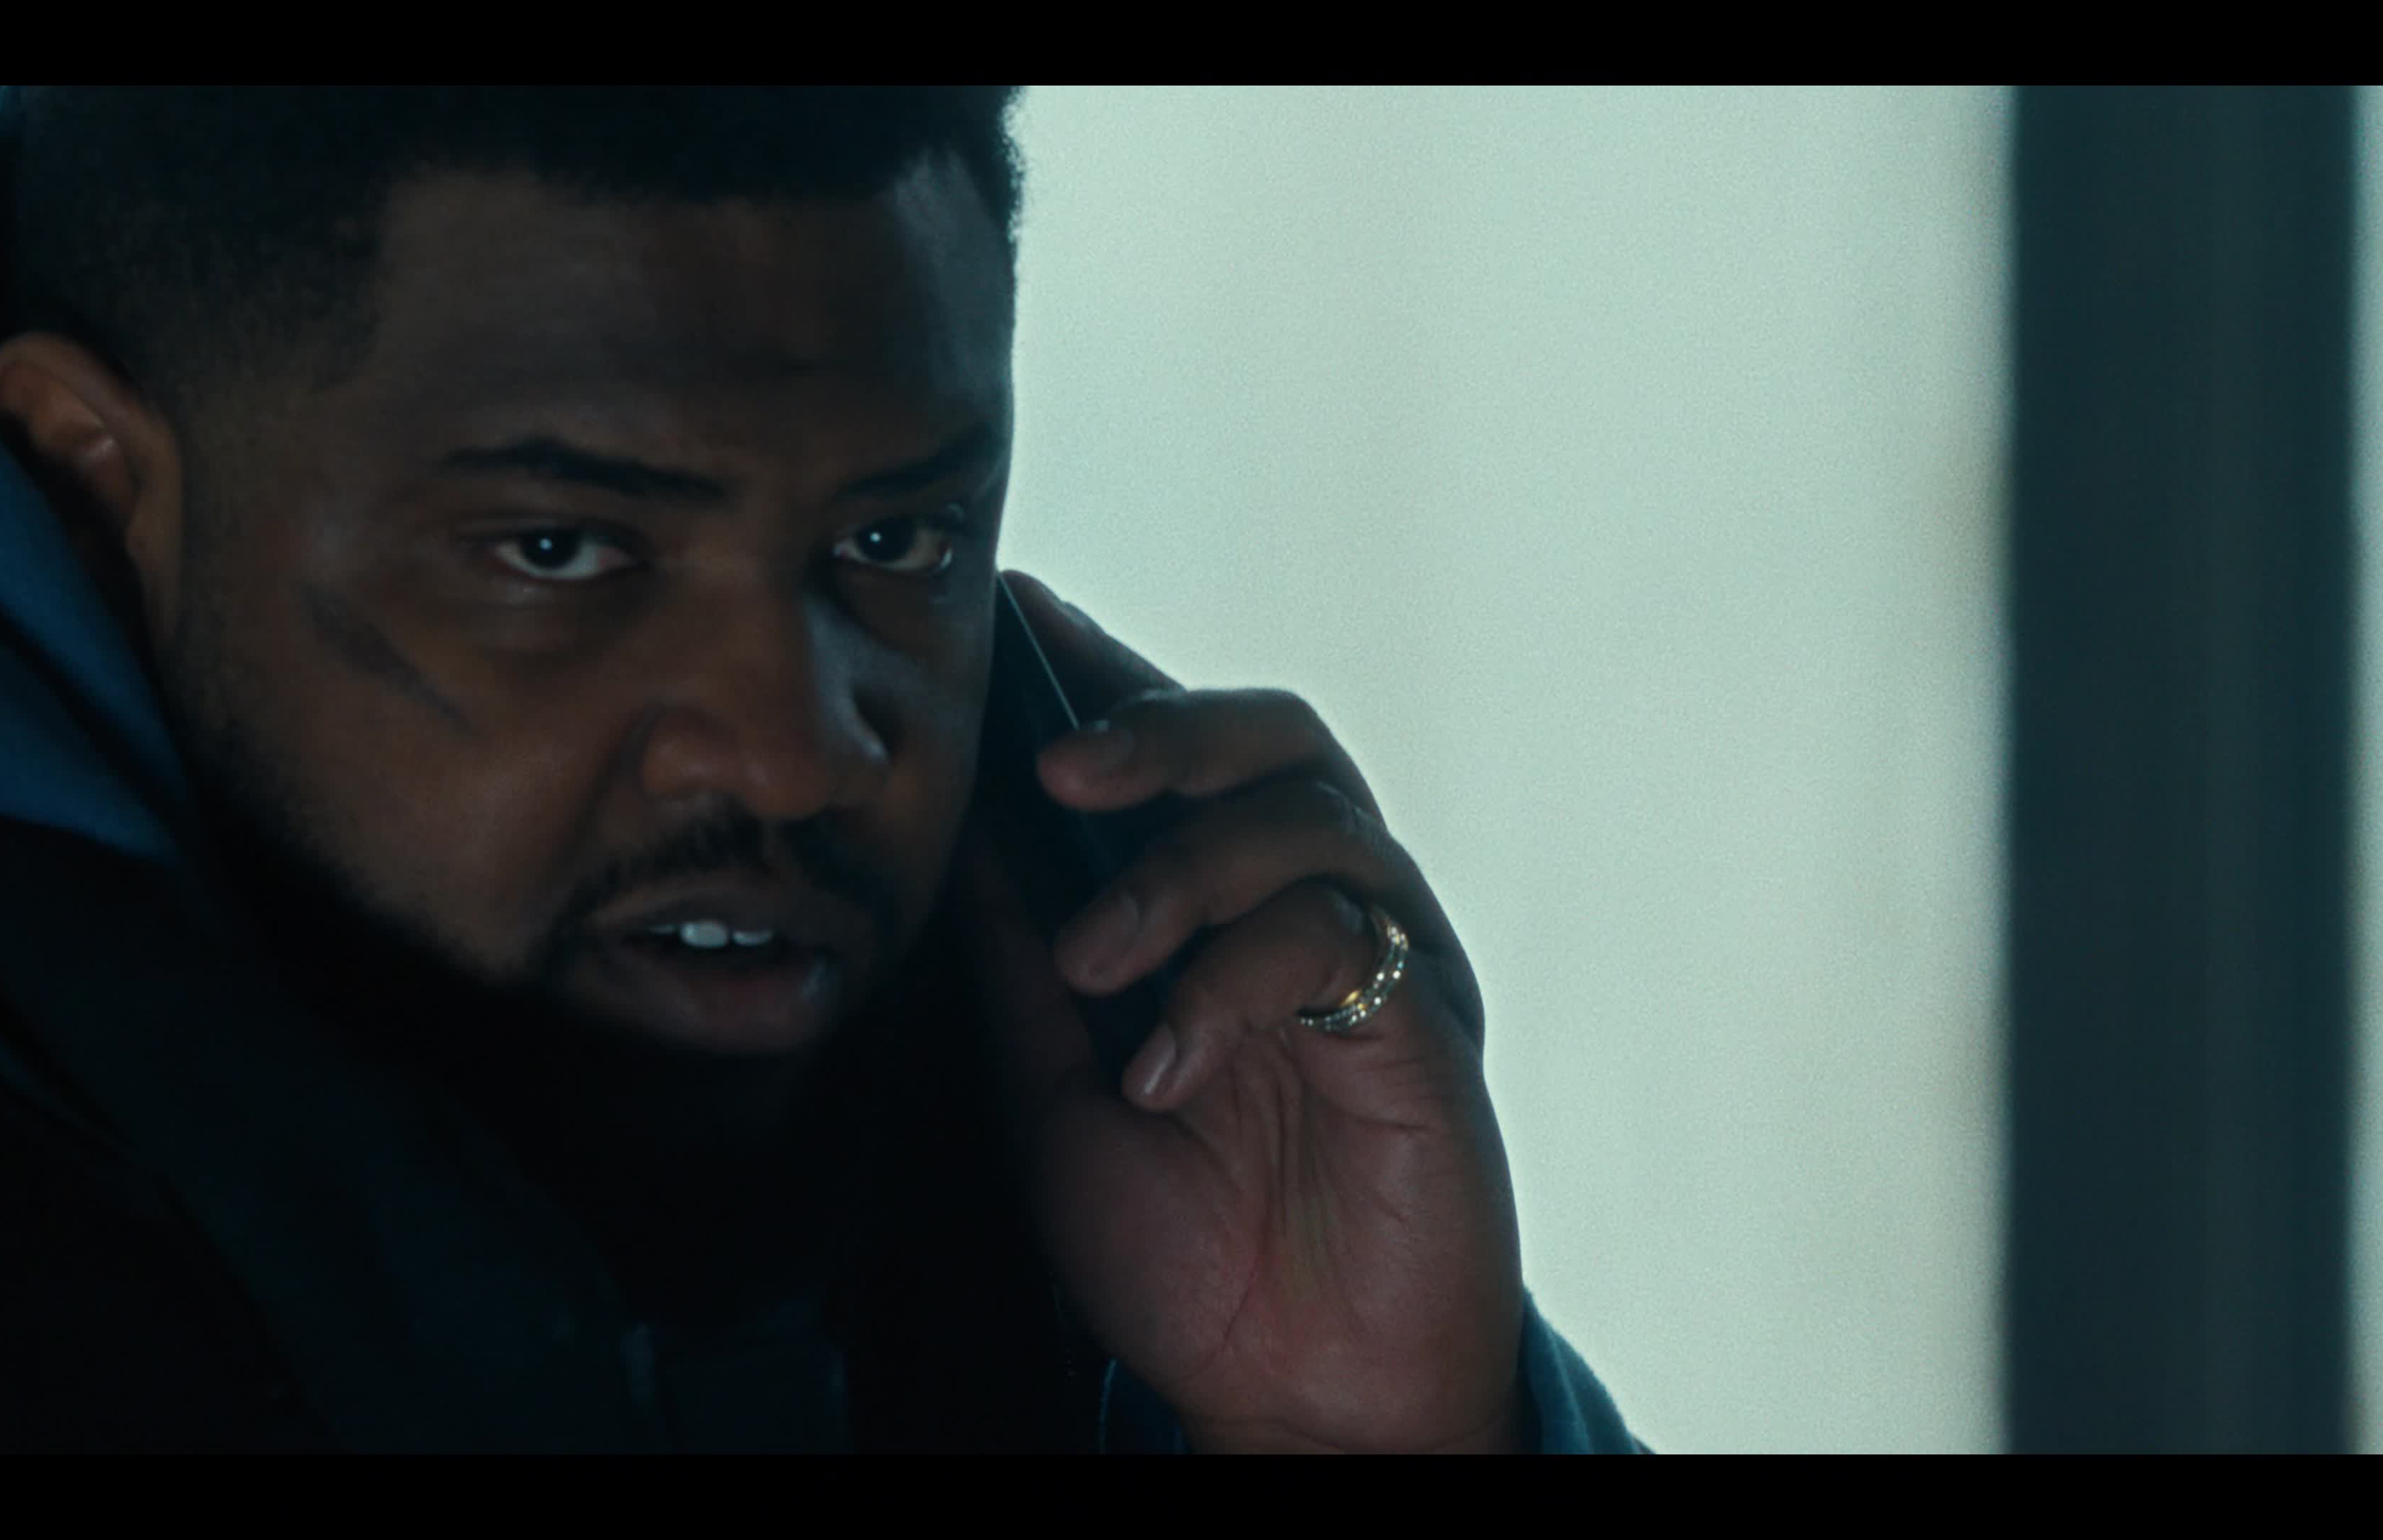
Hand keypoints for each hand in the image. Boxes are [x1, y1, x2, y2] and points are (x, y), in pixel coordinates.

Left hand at [950, 572, 1527, 1453]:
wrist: (1296, 1398)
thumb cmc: (1186, 1250)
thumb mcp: (1054, 1091)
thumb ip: (1018, 957)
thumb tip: (958, 818)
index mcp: (1228, 907)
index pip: (1181, 748)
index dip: (1106, 669)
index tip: (1013, 617)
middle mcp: (1318, 906)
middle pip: (1275, 734)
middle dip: (1160, 727)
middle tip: (1059, 771)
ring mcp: (1383, 957)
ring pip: (1313, 814)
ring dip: (1182, 871)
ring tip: (1094, 966)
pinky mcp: (1425, 1026)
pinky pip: (1338, 936)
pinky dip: (1232, 981)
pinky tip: (1168, 1068)